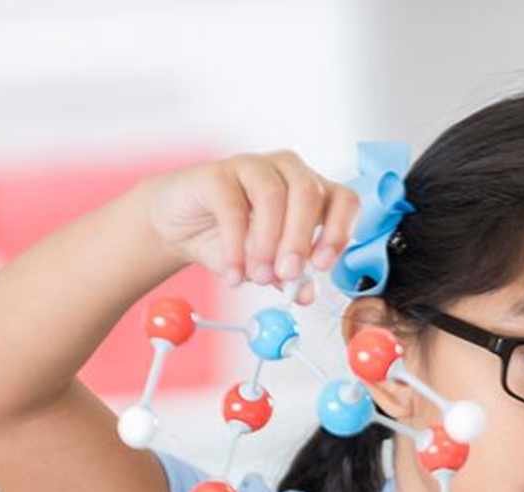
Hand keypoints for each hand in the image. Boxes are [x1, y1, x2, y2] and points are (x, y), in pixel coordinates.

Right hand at [143, 150, 359, 300]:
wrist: (179, 228)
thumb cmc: (230, 240)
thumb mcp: (265, 265)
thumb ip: (288, 277)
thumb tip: (306, 293)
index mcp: (312, 193)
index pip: (344, 200)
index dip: (340, 230)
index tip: (322, 265)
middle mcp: (288, 173)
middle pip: (309, 193)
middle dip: (301, 240)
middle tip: (288, 275)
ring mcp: (254, 167)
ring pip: (273, 195)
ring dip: (267, 243)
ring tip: (257, 277)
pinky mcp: (218, 173)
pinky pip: (232, 205)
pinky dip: (235, 245)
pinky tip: (233, 273)